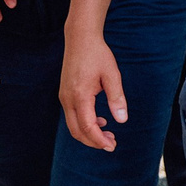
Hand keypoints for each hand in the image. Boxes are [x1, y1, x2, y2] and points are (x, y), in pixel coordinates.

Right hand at [59, 32, 128, 150]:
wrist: (80, 39)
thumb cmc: (98, 55)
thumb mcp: (112, 75)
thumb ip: (116, 98)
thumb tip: (122, 120)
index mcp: (80, 96)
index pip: (88, 127)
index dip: (99, 140)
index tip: (112, 146)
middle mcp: (68, 99)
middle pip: (77, 131)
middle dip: (94, 141)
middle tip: (112, 144)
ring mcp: (64, 97)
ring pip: (73, 126)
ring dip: (89, 134)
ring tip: (108, 134)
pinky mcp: (65, 94)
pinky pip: (72, 116)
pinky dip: (84, 124)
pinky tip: (100, 120)